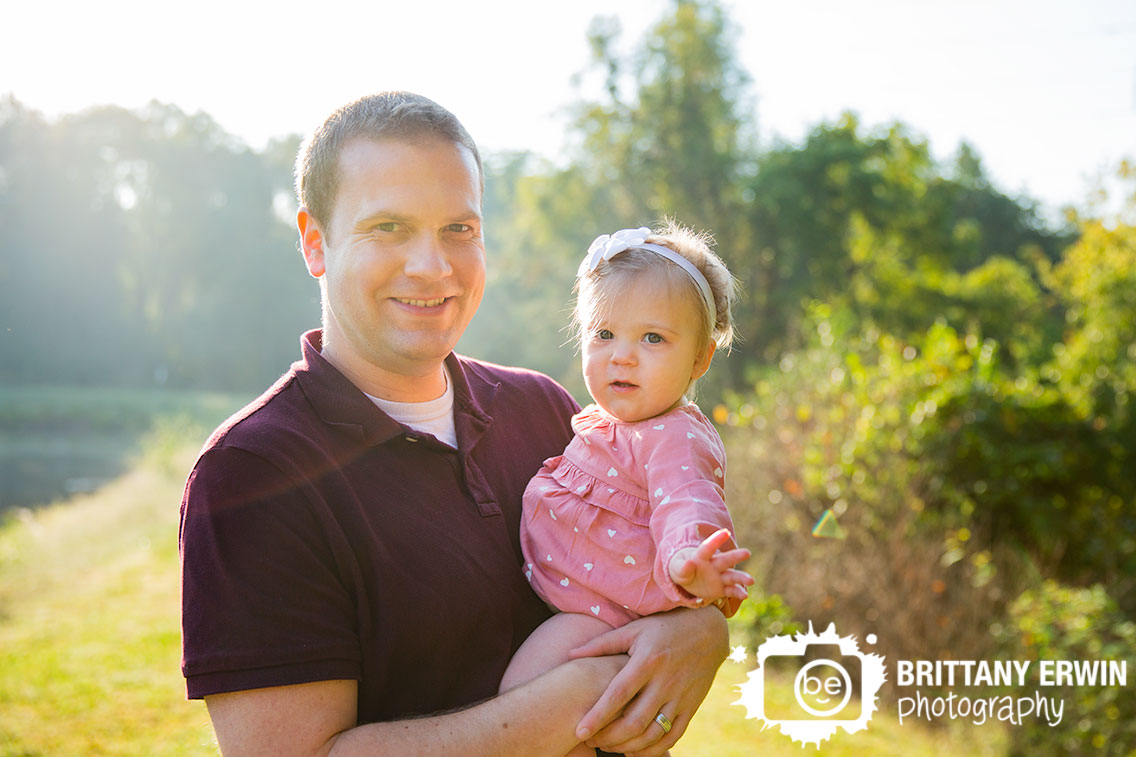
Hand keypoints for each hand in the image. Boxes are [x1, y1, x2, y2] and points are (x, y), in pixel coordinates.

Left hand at [568, 605, 728, 755]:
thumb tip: (570, 655)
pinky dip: (653, 750)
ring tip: (609, 746)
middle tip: (592, 741)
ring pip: (653, 734)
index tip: (580, 731)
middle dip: (610, 737)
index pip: (618, 695)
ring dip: (628, 746)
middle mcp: (665, 682)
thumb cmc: (663, 627)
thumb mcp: (633, 630)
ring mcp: (680, 697)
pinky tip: (635, 750)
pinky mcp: (691, 707)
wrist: (708, 630)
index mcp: (647, 661)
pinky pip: (672, 736)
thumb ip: (602, 644)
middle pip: (635, 721)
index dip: (598, 715)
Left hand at [669, 528, 753, 602]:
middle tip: (747, 553)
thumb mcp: (677, 569)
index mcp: (701, 556)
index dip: (716, 540)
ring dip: (742, 577)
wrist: (686, 581)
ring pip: (732, 576)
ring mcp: (719, 577)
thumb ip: (682, 568)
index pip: (708, 547)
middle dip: (736, 556)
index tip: (726, 532)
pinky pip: (731, 590)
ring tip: (751, 580)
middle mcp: (714, 565)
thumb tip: (690, 563)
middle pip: (725, 560)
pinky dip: (738, 592)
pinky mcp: (722, 589)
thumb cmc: (681, 570)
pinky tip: (745, 595)